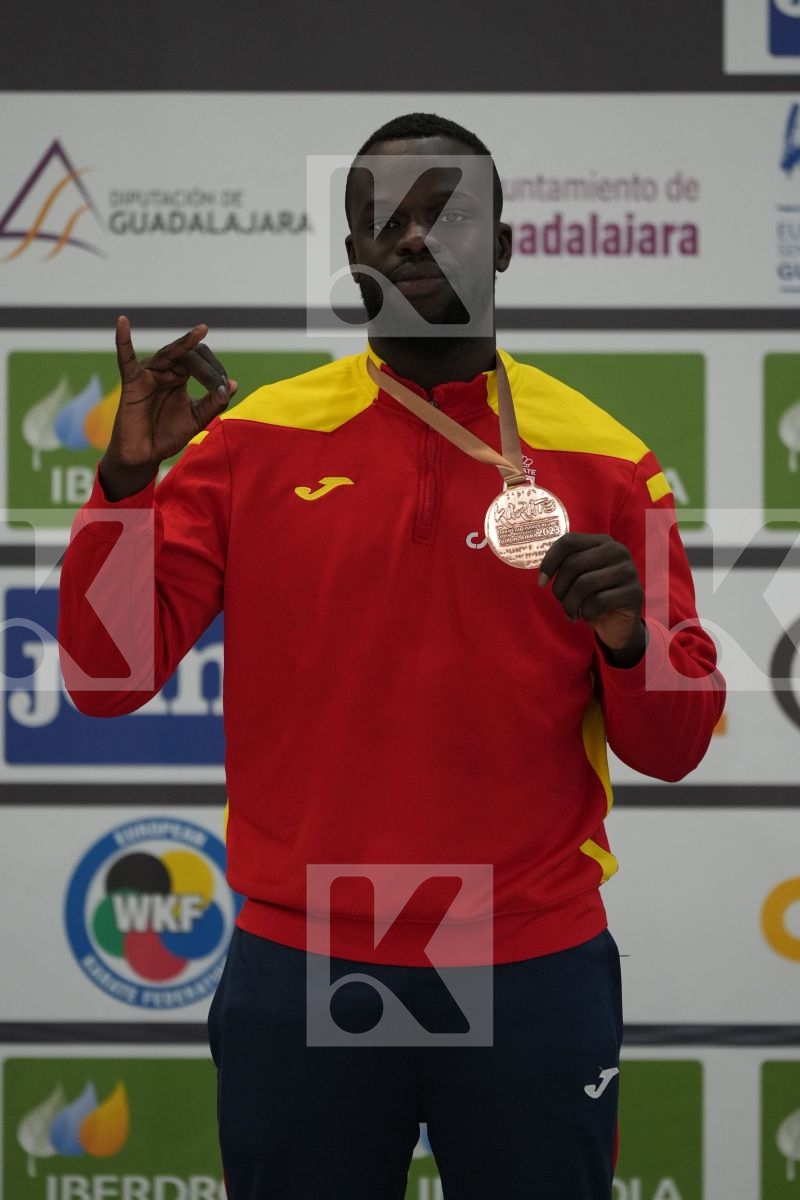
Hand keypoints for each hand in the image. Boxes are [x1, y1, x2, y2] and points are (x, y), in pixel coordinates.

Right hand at [100, 317, 236, 499]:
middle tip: (218, 386)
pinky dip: (123, 340)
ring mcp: (148, 374)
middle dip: (207, 369)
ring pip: (169, 353)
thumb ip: (214, 404)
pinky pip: (126, 359)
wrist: (145, 455)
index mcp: (180, 375)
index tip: (223, 392)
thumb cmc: (168, 435)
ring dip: (186, 346)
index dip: (215, 372)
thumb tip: (233, 384)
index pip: (200, 360)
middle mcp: (164, 370)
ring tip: (200, 333)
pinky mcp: (132, 383)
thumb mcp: (197, 419)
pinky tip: (122, 322)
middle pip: (188, 355)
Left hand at [538, 533, 645, 666]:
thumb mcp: (578, 577)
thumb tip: (544, 576)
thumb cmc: (593, 596)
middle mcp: (617, 550)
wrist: (618, 622)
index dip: (550, 561)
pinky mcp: (634, 593)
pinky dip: (585, 612)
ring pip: (585, 584)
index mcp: (602, 541)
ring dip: (571, 603)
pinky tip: (585, 616)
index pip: (568, 541)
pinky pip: (599, 601)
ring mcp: (628, 571)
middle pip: (573, 564)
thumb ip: (564, 566)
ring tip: (570, 612)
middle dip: (560, 588)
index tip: (542, 582)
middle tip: (561, 602)